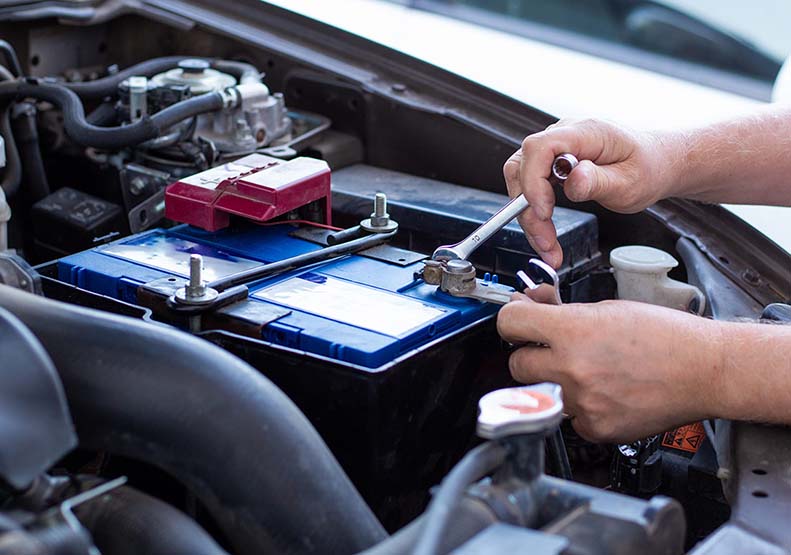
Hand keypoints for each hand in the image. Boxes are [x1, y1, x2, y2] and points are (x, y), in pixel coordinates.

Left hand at [497, 296, 725, 442]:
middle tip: (552, 351)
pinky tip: (605, 393)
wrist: (705, 370)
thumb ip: (563, 312)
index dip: (512, 321)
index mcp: (572, 332)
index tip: (518, 324)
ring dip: (556, 382)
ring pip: (542, 393)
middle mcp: (571, 369)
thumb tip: (532, 305)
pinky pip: (570, 418)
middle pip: (517, 364)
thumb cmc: (665, 335)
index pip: (509, 324)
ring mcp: (582, 402)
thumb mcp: (608, 309)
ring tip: (590, 372)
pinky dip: (581, 408)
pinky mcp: (596, 428)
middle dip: (531, 355)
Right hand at [504, 119, 673, 268]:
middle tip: (545, 241)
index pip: (540, 148)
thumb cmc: (647, 168)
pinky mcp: (553, 164)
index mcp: (585, 133)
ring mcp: (557, 149)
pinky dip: (535, 213)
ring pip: (522, 180)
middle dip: (527, 208)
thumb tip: (572, 180)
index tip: (544, 212)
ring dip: (528, 216)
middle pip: (522, 167)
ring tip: (547, 244)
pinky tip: (546, 233)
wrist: (657, 163)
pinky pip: (532, 187)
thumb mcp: (630, 182)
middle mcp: (565, 136)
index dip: (533, 181)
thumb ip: (599, 181)